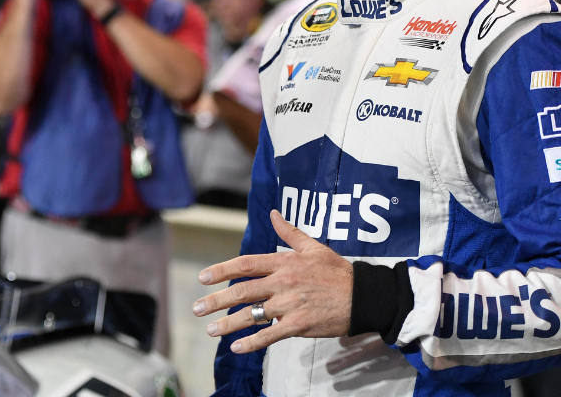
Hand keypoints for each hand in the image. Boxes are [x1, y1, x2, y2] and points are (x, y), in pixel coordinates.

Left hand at [193, 210, 352, 352]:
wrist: (363, 296)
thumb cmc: (337, 271)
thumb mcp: (313, 246)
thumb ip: (289, 232)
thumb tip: (273, 213)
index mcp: (284, 262)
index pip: (246, 265)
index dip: (222, 271)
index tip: (203, 278)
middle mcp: (282, 282)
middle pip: (242, 291)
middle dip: (216, 301)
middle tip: (197, 308)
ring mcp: (289, 305)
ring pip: (251, 314)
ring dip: (228, 323)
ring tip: (210, 330)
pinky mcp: (298, 325)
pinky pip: (270, 335)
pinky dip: (252, 342)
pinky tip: (236, 347)